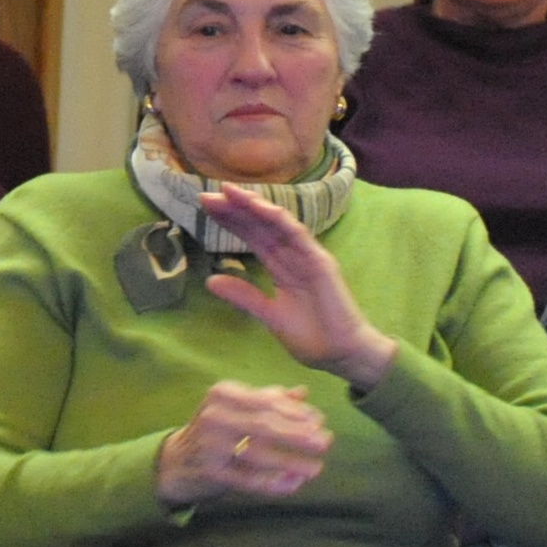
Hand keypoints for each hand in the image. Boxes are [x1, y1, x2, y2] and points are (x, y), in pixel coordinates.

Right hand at [157, 381, 332, 505]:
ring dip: (291, 462)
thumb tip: (303, 392)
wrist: (176, 462)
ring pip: (259, 454)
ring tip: (316, 468)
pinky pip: (249, 480)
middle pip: (265, 425)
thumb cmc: (214, 431)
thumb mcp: (237, 408)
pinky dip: (273, 484)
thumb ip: (268, 399)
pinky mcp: (211, 472)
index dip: (297, 413)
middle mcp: (214, 416)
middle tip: (326, 442)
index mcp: (223, 393)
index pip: (267, 401)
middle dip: (299, 435)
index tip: (321, 422)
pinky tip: (294, 484)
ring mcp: (210, 445)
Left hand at [195, 189, 399, 387]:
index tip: (206, 208)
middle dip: (235, 209)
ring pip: (277, 224)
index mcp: (281, 267)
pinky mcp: (320, 262)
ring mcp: (308, 256)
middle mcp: (293, 255)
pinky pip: (298, 235)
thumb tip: (210, 280)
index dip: (231, 221)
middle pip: (260, 226)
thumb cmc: (311, 336)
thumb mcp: (268, 314)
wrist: (340, 354)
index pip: (253, 237)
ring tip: (228, 192)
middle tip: (206, 194)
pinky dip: (279, 219)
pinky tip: (259, 207)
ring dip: (254, 206)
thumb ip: (243, 295)